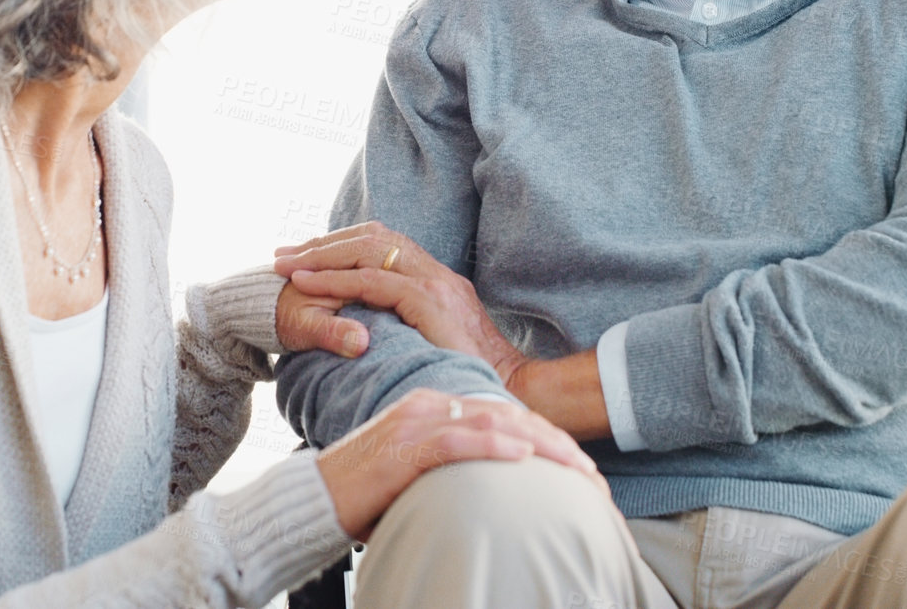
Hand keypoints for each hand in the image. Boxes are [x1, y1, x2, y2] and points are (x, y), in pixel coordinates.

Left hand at [275, 222, 528, 383]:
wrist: (514, 393)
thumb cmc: (472, 380)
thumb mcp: (437, 347)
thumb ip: (411, 330)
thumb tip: (371, 333)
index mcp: (439, 281)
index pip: (385, 245)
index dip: (343, 246)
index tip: (308, 256)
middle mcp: (438, 274)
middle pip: (374, 237)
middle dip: (325, 243)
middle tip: (284, 254)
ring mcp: (437, 284)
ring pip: (370, 251)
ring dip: (323, 256)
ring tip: (287, 266)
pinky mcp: (431, 302)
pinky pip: (373, 281)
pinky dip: (336, 279)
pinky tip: (308, 286)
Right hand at [314, 388, 604, 540]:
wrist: (313, 501)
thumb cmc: (366, 497)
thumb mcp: (420, 478)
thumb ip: (455, 473)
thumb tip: (496, 499)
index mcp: (437, 407)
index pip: (505, 416)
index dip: (548, 439)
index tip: (581, 468)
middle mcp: (430, 405)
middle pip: (509, 416)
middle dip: (556, 445)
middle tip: (592, 473)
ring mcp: (416, 421)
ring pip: (493, 423)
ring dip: (540, 446)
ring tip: (575, 467)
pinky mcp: (403, 446)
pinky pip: (456, 441)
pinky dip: (494, 446)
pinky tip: (522, 456)